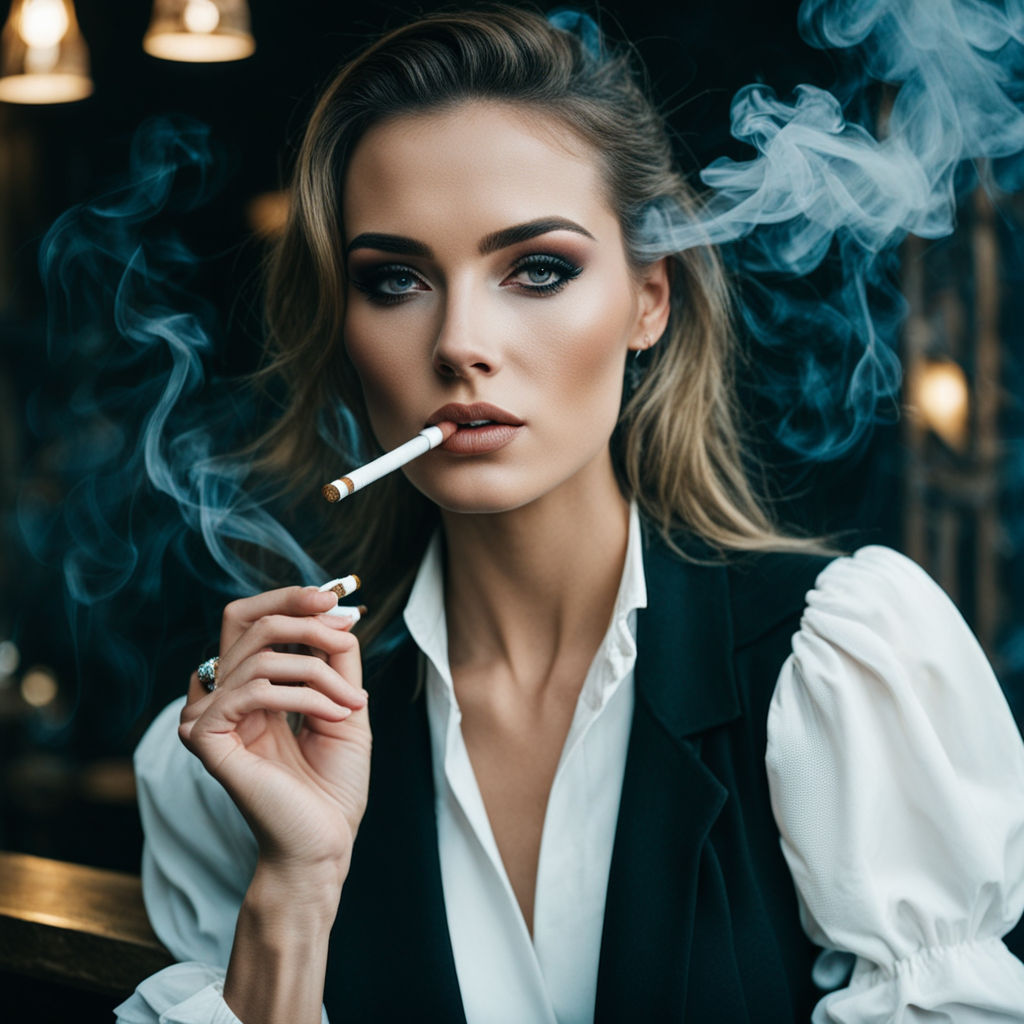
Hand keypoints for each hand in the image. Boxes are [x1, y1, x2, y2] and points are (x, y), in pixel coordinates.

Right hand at [178, 586, 370, 887]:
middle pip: (243, 619)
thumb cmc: (334, 784)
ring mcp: (209, 719)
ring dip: (320, 673)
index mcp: (249, 687)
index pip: (250, 619)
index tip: (336, 599)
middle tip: (344, 631)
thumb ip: (336, 656)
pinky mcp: (207, 741)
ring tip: (353, 703)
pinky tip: (335, 714)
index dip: (288, 598)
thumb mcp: (346, 702)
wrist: (326, 844)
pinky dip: (305, 696)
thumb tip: (333, 609)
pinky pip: (255, 691)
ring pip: (262, 656)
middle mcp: (223, 697)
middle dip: (302, 616)